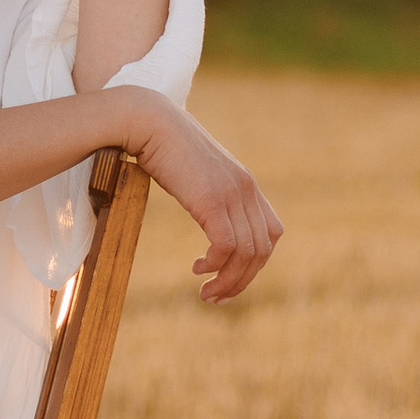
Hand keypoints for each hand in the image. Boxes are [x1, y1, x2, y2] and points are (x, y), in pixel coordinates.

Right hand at [128, 101, 283, 304]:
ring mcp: (231, 194)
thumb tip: (200, 205)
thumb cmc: (162, 144)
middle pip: (262, 250)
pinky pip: (226, 245)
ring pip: (247, 253)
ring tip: (206, 293)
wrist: (147, 120)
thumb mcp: (195, 172)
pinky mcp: (212, 200)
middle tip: (215, 298)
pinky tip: (197, 268)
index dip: (256, 261)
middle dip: (242, 281)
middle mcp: (246, 189)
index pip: (271, 232)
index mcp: (245, 184)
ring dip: (228, 281)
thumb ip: (206, 189)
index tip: (230, 276)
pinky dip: (216, 265)